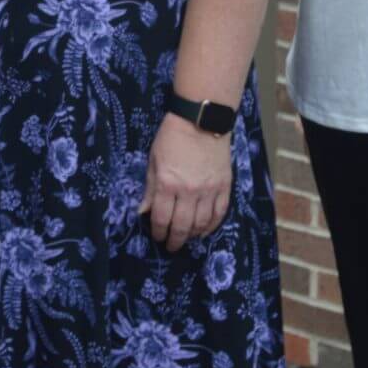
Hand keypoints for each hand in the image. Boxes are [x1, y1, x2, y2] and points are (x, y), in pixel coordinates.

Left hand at [141, 116, 232, 252]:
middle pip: (182, 226)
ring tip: (187, 239)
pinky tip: (205, 230)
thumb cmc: (171, 138)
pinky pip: (220, 213)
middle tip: (171, 246)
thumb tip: (143, 212)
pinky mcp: (225, 187)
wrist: (201, 121)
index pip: (162, 218)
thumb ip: (150, 189)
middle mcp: (189, 191)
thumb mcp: (153, 161)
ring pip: (202, 224)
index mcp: (168, 184)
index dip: (158, 232)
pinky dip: (212, 226)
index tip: (157, 237)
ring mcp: (210, 191)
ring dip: (193, 235)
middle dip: (175, 240)